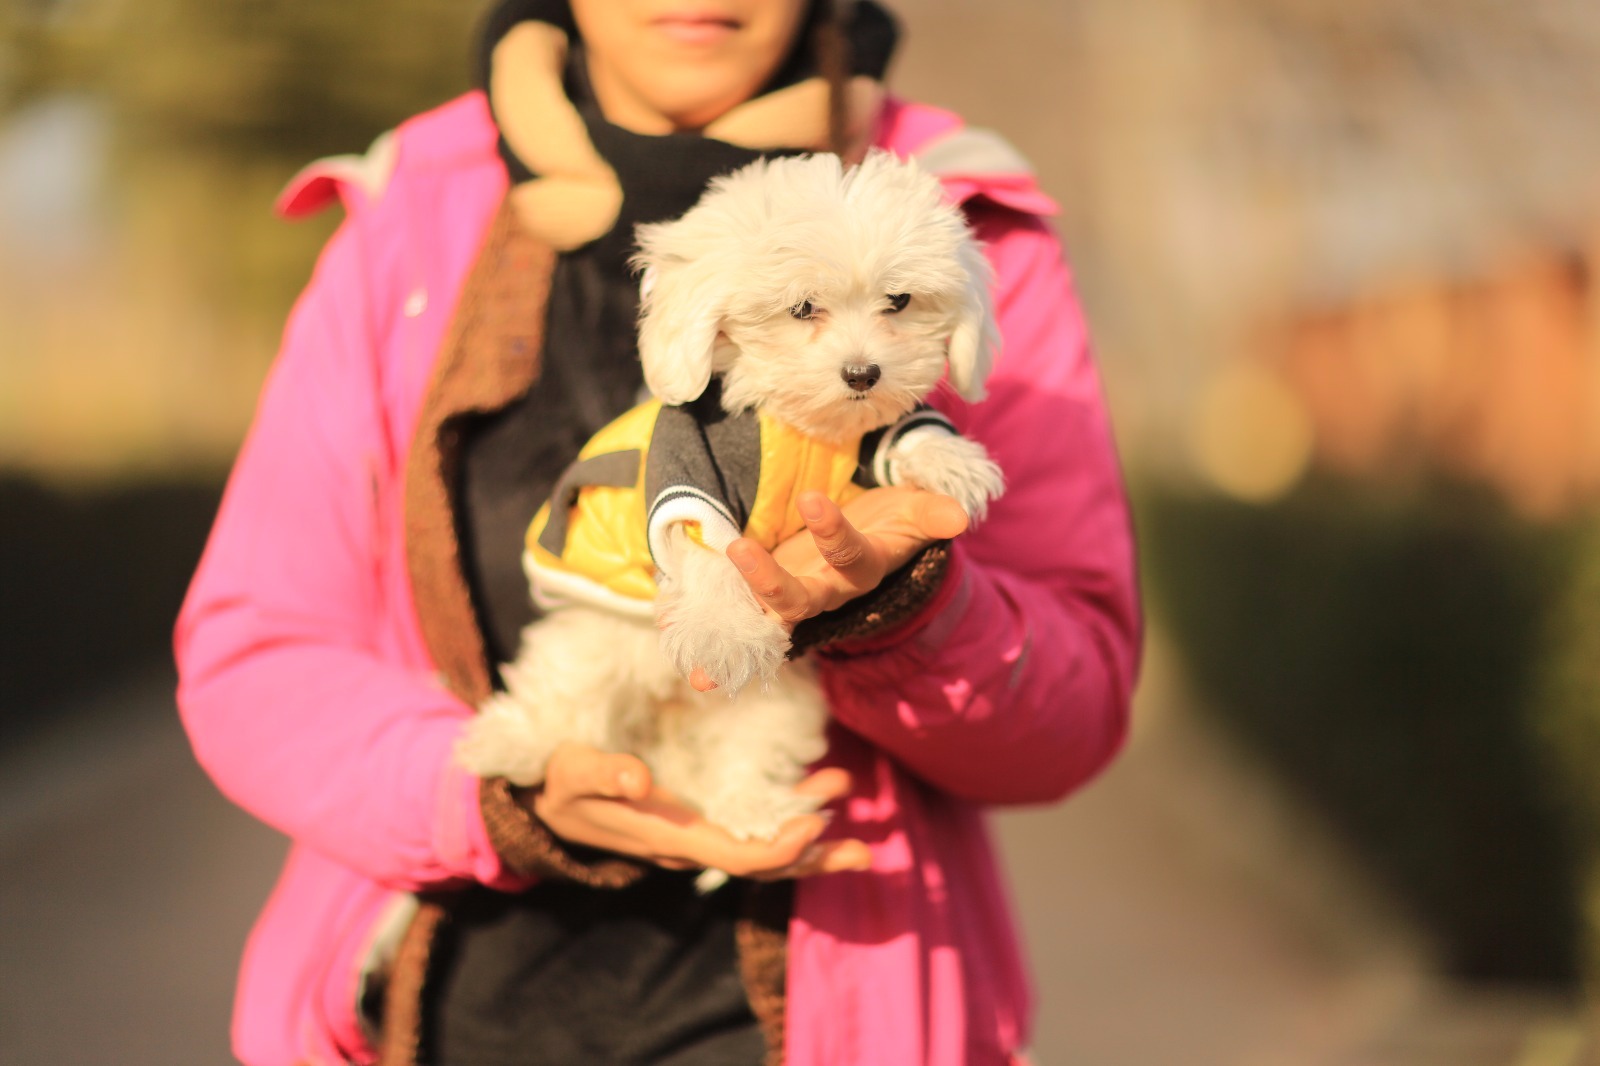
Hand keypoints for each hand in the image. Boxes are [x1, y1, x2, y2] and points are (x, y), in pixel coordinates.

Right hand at [529, 742, 870, 878]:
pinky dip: (789, 817)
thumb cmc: (561, 785)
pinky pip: (755, 826)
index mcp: (669, 838)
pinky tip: (817, 795)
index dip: (777, 847)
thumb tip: (641, 776)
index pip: (734, 856)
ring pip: (766, 848)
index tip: (813, 823)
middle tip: (863, 848)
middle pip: (764, 863)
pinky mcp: (703, 819)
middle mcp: (693, 844)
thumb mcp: (572, 773)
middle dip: (813, 856)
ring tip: (858, 824)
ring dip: (812, 840)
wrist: (550, 804)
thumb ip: (603, 773)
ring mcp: (701, 835)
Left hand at [684, 487, 965, 691]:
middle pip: (797, 600)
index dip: (833, 532)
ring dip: (728, 622)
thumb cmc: (890, 523)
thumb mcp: (912, 514)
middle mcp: (824, 592)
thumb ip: (931, 514)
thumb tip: (961, 518)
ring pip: (759, 618)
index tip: (813, 498)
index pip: (849, 554)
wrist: (871, 549)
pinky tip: (670, 634)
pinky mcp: (763, 599)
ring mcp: (792, 599)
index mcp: (860, 568)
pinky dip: (705, 629)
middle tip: (740, 551)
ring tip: (687, 639)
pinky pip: (734, 619)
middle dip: (768, 582)